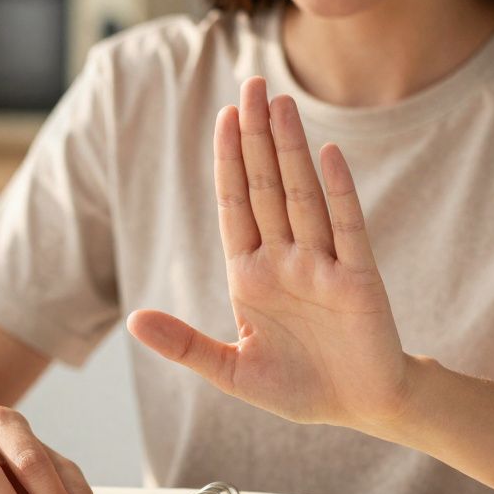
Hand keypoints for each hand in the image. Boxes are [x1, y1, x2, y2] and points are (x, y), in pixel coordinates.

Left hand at [128, 77, 411, 432]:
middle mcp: (286, 261)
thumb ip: (184, 344)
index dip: (229, 161)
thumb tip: (133, 320)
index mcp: (252, 276)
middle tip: (252, 84)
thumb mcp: (231, 371)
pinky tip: (327, 154)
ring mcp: (323, 266)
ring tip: (280, 103)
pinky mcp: (358, 280)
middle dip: (256, 137)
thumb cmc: (299, 387)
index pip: (236, 205)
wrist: (360, 409)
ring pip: (302, 197)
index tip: (223, 116)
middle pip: (266, 187)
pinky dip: (338, 191)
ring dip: (290, 150)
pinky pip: (347, 228)